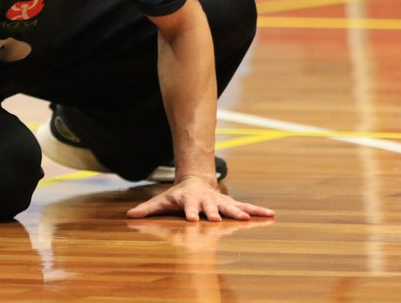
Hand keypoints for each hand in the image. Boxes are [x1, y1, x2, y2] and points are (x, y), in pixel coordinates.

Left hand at [125, 176, 274, 222]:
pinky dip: (258, 211)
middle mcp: (207, 200)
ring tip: (249, 218)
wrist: (194, 180)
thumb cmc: (176, 195)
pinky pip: (246, 207)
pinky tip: (271, 214)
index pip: (190, 207)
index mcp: (190, 200)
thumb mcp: (161, 201)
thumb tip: (129, 216)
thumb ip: (147, 209)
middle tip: (219, 220)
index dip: (191, 212)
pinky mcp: (230, 203)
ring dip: (240, 212)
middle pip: (212, 207)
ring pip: (232, 207)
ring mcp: (220, 201)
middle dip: (216, 213)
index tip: (193, 219)